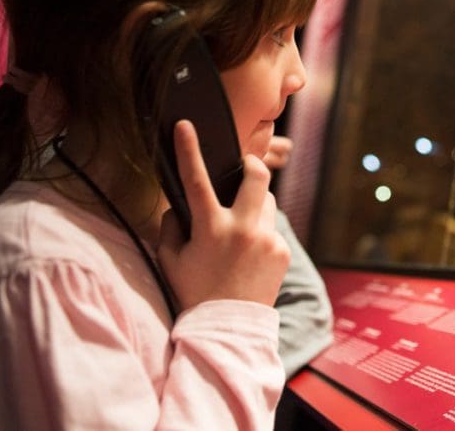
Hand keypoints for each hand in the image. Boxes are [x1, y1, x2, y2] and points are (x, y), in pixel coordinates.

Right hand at [157, 121, 289, 309]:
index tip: (185, 125)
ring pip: (268, 202)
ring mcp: (267, 239)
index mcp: (211, 228)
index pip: (195, 180)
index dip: (188, 149)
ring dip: (255, 205)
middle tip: (243, 167)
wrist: (228, 330)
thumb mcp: (170, 261)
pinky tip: (249, 255)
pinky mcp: (283, 252)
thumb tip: (180, 205)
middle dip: (252, 163)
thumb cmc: (194, 293)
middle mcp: (243, 228)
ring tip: (239, 231)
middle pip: (258, 175)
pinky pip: (272, 228)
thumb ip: (171, 227)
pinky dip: (261, 233)